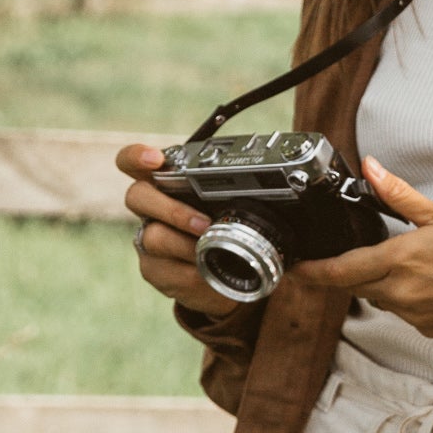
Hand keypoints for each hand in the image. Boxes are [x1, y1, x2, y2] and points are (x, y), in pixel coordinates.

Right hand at [116, 141, 234, 319]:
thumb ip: (249, 190)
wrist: (222, 276)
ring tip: (210, 251)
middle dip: (171, 209)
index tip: (154, 159)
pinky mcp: (153, 269)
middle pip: (137, 196)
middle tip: (203, 224)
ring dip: (186, 246)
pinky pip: (165, 270)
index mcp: (167, 182)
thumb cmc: (225, 229)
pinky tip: (205, 273)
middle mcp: (151, 208)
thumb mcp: (238, 206)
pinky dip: (190, 273)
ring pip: (153, 236)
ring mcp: (149, 238)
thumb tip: (298, 182)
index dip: (138, 156)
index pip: (134, 162)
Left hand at [292, 159, 432, 337]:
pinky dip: (407, 297)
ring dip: (383, 282)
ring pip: (381, 298)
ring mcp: (415, 315)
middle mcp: (402, 293)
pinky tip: (431, 282)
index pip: (341, 271)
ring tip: (412, 263)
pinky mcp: (429, 329)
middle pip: (355, 286)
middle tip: (356, 255)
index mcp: (401, 260)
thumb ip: (398, 196)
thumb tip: (373, 171)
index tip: (297, 269)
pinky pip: (404, 312)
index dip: (313, 273)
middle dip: (349, 273)